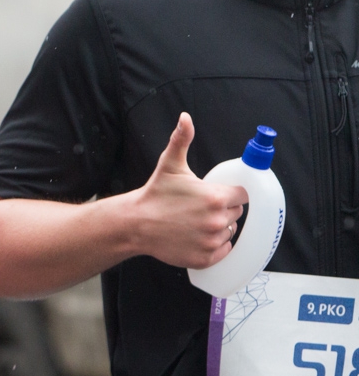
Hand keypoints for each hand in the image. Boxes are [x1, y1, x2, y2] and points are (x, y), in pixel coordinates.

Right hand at [132, 113, 246, 268]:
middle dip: (223, 211)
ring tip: (196, 224)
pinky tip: (197, 238)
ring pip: (229, 232)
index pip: (242, 196)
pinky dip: (214, 247)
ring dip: (219, 228)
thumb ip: (181, 139)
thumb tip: (185, 118)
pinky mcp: (205, 257)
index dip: (230, 194)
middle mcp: (217, 220)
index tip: (216, 195)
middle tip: (200, 209)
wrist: (135, 224)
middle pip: (236, 214)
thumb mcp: (170, 165)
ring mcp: (212, 241)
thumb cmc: (155, 195)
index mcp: (216, 197)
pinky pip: (223, 251)